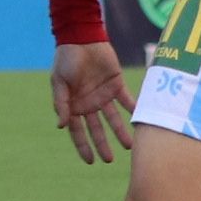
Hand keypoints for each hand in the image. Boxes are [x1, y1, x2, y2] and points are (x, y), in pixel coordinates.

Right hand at [52, 36, 131, 163]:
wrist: (82, 39)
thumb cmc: (66, 60)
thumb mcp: (59, 82)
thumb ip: (61, 103)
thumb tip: (60, 126)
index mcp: (73, 105)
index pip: (78, 130)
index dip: (83, 146)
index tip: (91, 161)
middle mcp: (89, 104)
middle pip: (97, 129)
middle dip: (103, 144)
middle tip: (109, 160)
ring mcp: (103, 96)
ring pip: (113, 119)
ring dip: (120, 132)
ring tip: (129, 146)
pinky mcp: (117, 86)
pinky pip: (127, 102)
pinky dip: (134, 111)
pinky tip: (141, 122)